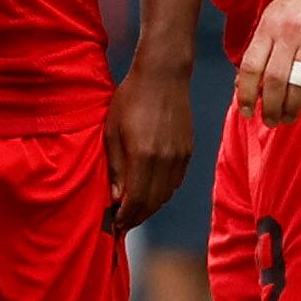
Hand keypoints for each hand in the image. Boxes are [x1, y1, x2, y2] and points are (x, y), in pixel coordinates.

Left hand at [104, 62, 193, 233]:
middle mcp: (166, 160)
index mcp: (144, 155)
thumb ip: (114, 166)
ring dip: (150, 208)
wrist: (163, 75)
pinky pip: (175, 182)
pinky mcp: (188, 151)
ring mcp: (180, 156)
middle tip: (123, 224)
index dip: (126, 216)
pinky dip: (162, 193)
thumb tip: (116, 197)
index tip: (115, 224)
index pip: (137, 200)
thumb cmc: (131, 98)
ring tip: (134, 211)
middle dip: (137, 217)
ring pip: (166, 195)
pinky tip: (150, 192)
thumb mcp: (112, 130)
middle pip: (153, 202)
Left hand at [235, 0, 300, 127]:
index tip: (246, 112)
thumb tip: (241, 85)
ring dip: (293, 107)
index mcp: (268, 27)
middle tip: (271, 121)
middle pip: (274, 80)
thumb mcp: (272, 18)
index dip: (246, 94)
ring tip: (289, 118)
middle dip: (270, 108)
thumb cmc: (300, 1)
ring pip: (299, 83)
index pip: (251, 67)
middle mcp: (288, 32)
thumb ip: (259, 49)